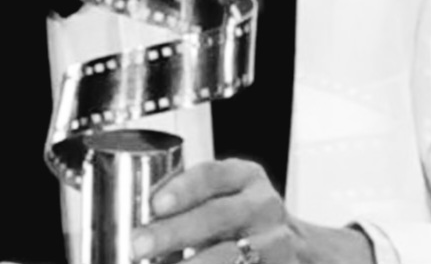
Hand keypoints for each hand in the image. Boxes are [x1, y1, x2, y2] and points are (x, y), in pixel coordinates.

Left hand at [131, 159, 374, 263]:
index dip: (183, 188)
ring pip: (228, 254)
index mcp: (246, 177)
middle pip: (217, 216)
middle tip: (139, 245)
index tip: (155, 204)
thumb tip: (137, 222)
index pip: (213, 175)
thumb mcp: (223, 197)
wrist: (292, 247)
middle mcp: (263, 206)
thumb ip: (188, 204)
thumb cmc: (240, 219)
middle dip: (173, 232)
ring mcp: (275, 242)